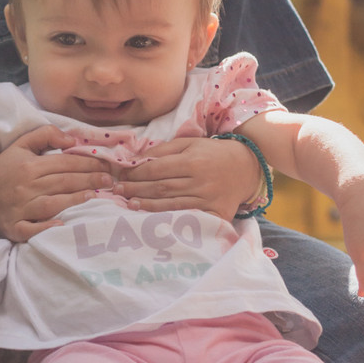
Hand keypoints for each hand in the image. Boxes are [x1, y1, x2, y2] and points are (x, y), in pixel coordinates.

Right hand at [0, 124, 113, 242]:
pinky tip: (63, 226)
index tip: (107, 165)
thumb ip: (46, 135)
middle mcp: (27, 186)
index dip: (88, 163)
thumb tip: (72, 139)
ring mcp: (20, 208)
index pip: (65, 163)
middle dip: (90, 180)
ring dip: (76, 200)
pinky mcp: (14, 226)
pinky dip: (47, 228)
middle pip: (64, 182)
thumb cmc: (2, 167)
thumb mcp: (20, 144)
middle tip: (111, 182)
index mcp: (30, 165)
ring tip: (96, 197)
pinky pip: (32, 229)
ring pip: (53, 204)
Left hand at [118, 136, 259, 220]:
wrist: (247, 168)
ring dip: (147, 205)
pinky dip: (168, 218)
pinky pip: (187, 217)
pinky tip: (153, 219)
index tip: (121, 175)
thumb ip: (164, 150)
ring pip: (171, 204)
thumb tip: (136, 158)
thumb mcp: (190, 143)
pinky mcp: (215, 213)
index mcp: (193, 161)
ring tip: (129, 204)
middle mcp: (200, 181)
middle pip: (161, 187)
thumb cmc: (213, 153)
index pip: (158, 169)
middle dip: (136, 189)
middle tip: (117, 191)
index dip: (137, 173)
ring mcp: (207, 200)